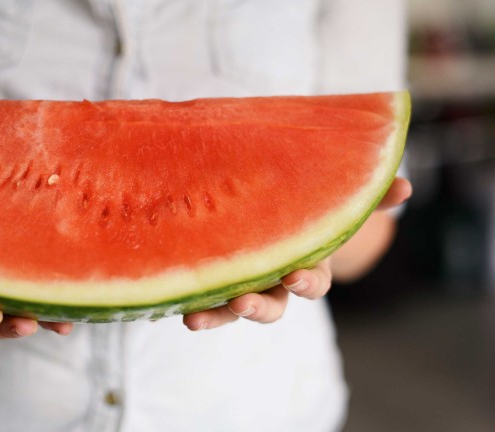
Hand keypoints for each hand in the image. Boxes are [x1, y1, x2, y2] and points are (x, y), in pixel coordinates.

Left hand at [182, 177, 411, 330]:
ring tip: (194, 320)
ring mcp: (241, 284)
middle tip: (242, 303)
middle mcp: (272, 283)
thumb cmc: (309, 211)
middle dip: (257, 308)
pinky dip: (187, 299)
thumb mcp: (337, 202)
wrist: (280, 216)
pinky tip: (168, 302)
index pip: (310, 282)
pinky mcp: (211, 279)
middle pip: (269, 306)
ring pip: (229, 309)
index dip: (305, 283)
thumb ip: (369, 196)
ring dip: (214, 317)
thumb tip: (406, 186)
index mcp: (304, 265)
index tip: (295, 276)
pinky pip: (199, 294)